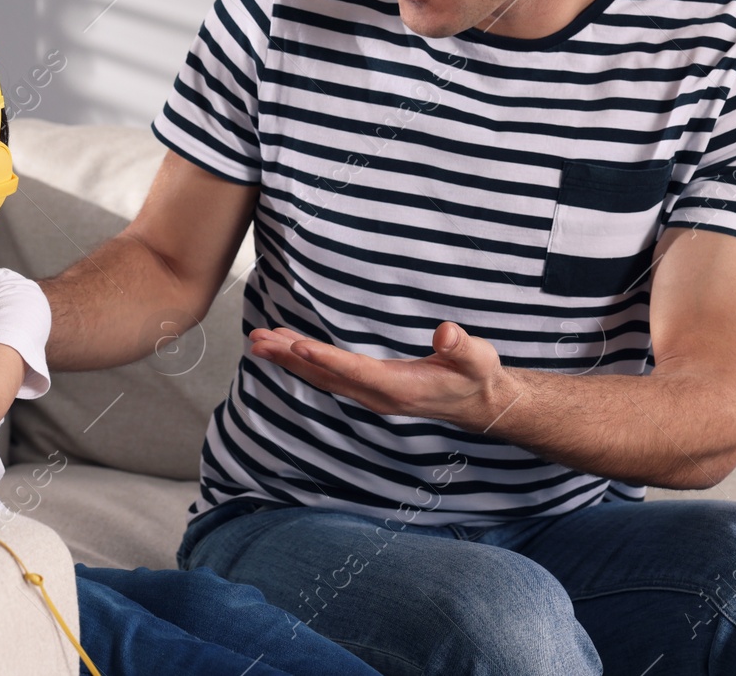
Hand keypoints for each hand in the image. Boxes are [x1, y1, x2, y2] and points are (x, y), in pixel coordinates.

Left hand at [248, 321, 517, 431]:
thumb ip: (462, 347)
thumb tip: (446, 333)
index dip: (326, 359)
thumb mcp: (478, 358)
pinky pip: (327, 375)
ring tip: (259, 340)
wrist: (476, 402)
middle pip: (326, 376)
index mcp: (399, 388)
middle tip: (258, 340)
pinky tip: (286, 346)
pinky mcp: (366, 388)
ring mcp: (369, 394)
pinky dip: (303, 361)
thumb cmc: (476, 375)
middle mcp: (377, 395)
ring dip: (288, 359)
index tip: (296, 346)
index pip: (355, 371)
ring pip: (321, 377)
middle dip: (290, 358)